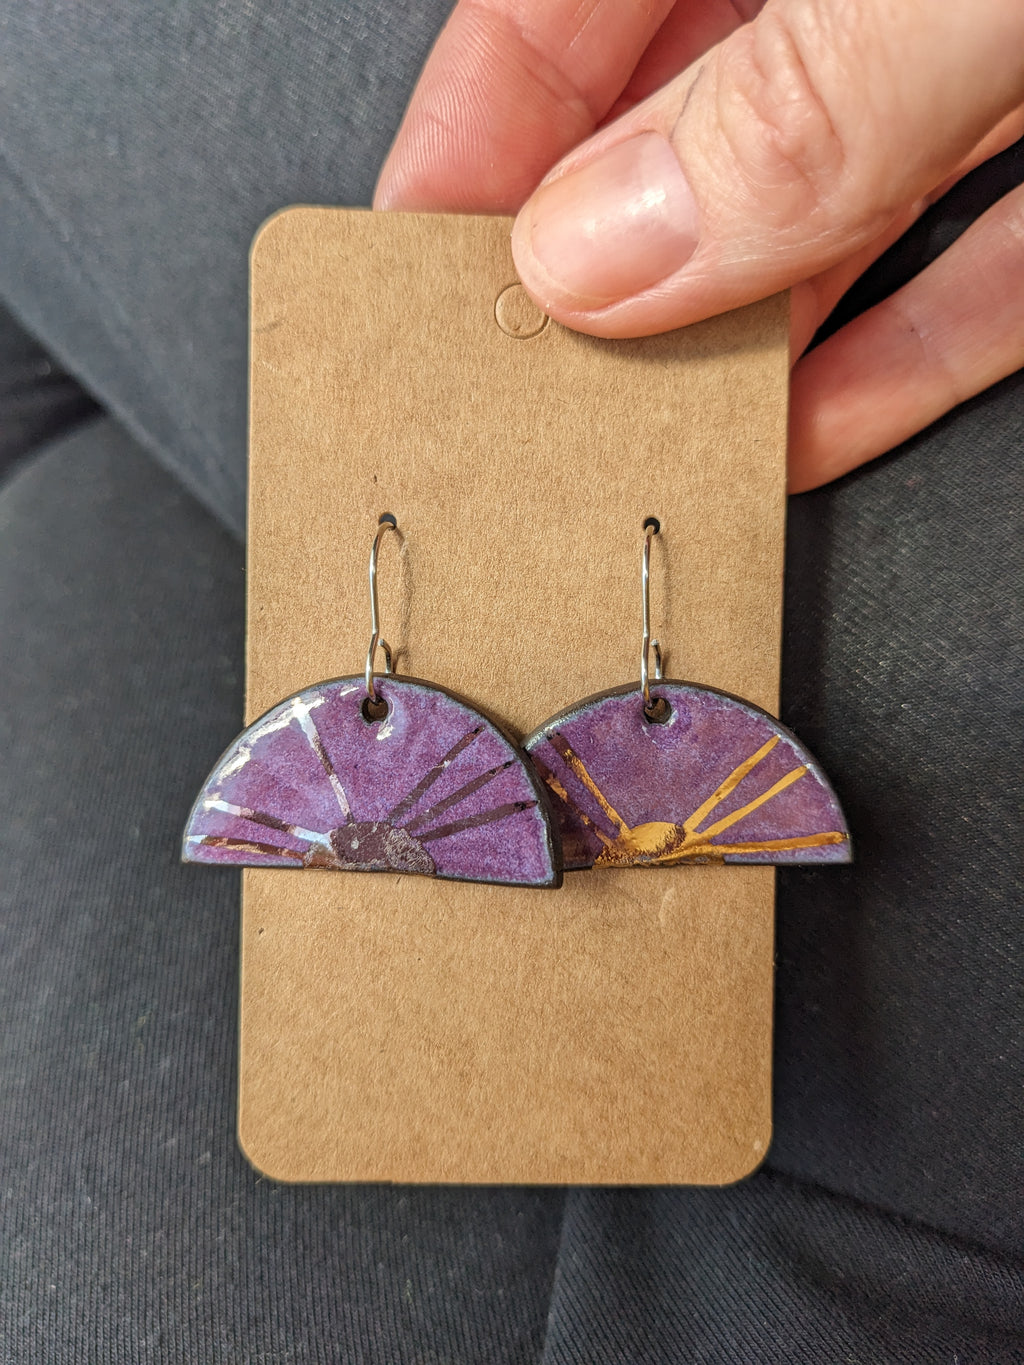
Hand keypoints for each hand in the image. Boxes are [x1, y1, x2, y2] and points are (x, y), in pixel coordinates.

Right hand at [375, 0, 1023, 489]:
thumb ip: (792, 104)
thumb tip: (609, 249)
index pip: (556, 11)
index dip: (468, 141)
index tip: (411, 277)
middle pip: (675, 140)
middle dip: (596, 280)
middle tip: (524, 400)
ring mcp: (970, 73)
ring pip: (814, 227)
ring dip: (730, 352)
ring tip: (642, 451)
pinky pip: (966, 277)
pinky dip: (896, 362)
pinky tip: (811, 437)